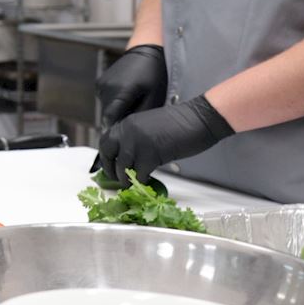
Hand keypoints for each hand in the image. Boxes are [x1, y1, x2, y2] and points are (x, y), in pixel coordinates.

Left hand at [95, 95, 234, 185]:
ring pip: (122, 166)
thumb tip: (129, 159)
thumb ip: (136, 139)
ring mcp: (137, 142)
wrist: (197, 119)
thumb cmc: (179, 123)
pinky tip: (146, 183)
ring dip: (125, 179)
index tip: (111, 167)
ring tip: (132, 185)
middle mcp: (127, 131)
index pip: (106, 140)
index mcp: (127, 123)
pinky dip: (140, 182)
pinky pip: (139, 174)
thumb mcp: (149, 128)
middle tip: (118, 179)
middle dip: (110, 169)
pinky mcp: (151, 155)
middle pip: (107, 152)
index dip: (106, 156)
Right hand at [97, 44, 167, 127]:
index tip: (124, 135)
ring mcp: (101, 84)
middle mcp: (107, 88)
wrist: (146, 50)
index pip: (111, 119)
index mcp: (120, 92)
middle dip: (119, 119)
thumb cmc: (153, 72)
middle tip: (134, 117)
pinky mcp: (100, 82)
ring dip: (116, 110)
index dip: (117, 129)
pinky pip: (105, 99)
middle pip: (108, 114)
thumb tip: (132, 130)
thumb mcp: (153, 97)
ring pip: (106, 107)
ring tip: (132, 103)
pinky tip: (126, 96)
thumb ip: (140, 115)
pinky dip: (113, 101)